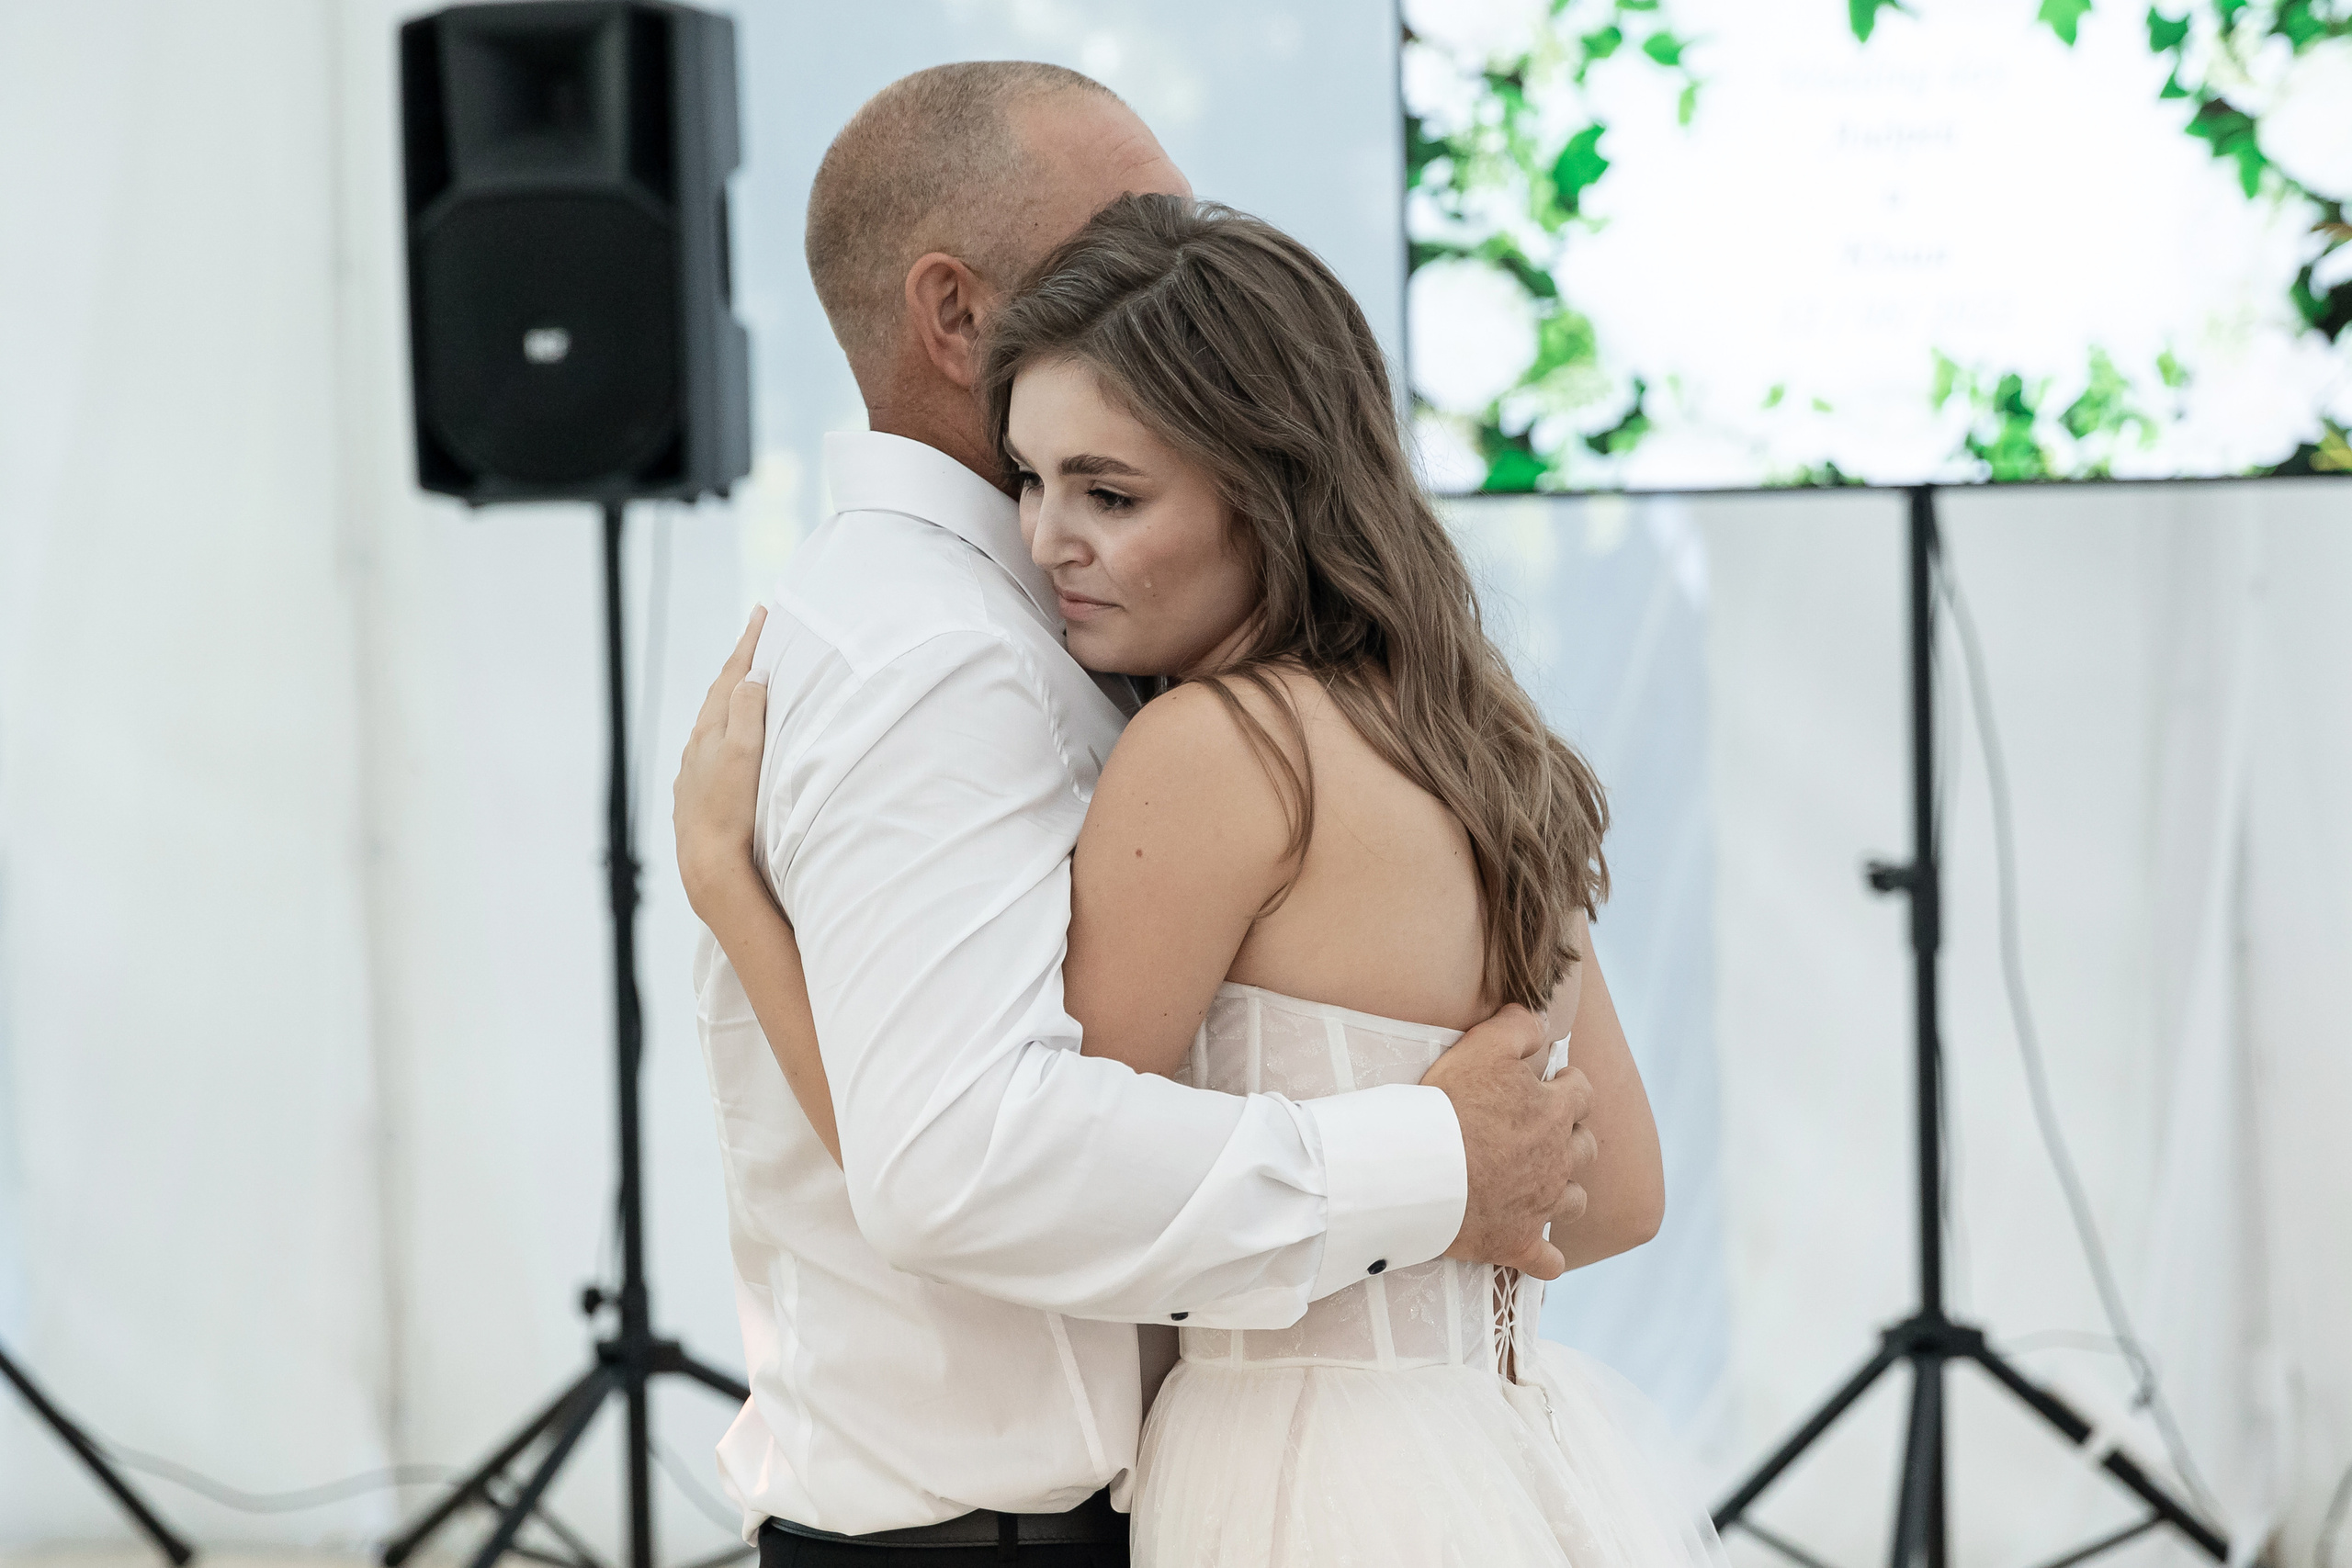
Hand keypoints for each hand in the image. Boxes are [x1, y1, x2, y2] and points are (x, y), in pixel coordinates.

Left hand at [674, 607, 770, 919]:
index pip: (733, 677)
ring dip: (730, 700)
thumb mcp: (744, 754)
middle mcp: (697, 747)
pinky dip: (723, 733)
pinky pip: (710, 750)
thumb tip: (752, 675)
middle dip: (739, 666)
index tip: (762, 614)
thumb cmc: (731, 812)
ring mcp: (694, 772)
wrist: (708, 865)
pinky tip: (725, 745)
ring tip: (744, 685)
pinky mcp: (696, 796)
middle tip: (755, 638)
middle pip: (720, 695)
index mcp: (711, 731)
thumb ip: (748, 711)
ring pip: (713, 724)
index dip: (748, 644)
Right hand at [1421, 1004, 1589, 1278]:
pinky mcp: (1517, 1243)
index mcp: (1554, 1112)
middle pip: (1586, 1146)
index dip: (1567, 1084)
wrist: (1421, 1172)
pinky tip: (1537, 1253)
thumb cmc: (1449, 1106)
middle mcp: (1558, 1160)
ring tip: (1543, 1185)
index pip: (1581, 1091)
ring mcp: (1541, 1206)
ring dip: (1565, 1192)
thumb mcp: (1482, 1046)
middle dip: (1572, 1136)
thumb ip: (1517, 1027)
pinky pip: (1548, 1263)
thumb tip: (1538, 1021)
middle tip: (1545, 1131)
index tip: (1550, 1082)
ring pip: (1575, 1201)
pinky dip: (1545, 1259)